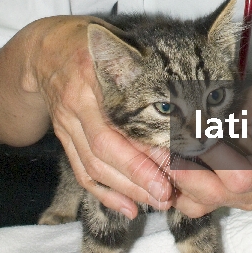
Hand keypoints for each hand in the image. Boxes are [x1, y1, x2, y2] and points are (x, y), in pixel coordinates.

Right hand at [24, 16, 174, 217]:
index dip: (143, 150)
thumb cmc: (100, 43)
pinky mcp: (64, 139)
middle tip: (168, 195)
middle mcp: (77, 104)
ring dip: (126, 189)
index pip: (116, 126)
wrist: (48, 50)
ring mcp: (66, 124)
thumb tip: (203, 95)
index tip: (174, 166)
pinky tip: (129, 209)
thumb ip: (155, 64)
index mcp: (94, 78)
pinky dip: (106, 194)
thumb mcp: (124, 43)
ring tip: (157, 202)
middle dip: (138, 175)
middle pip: (105, 150)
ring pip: (94, 166)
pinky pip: (82, 172)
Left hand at [166, 82, 251, 217]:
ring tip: (154, 154)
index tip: (190, 132)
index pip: (241, 175)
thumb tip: (192, 116)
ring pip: (198, 204)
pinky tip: (160, 164)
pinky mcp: (223, 201)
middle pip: (215, 194)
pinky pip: (192, 203)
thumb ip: (231, 113)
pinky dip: (173, 186)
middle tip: (157, 146)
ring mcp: (241, 201)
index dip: (212, 158)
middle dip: (182, 170)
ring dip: (172, 181)